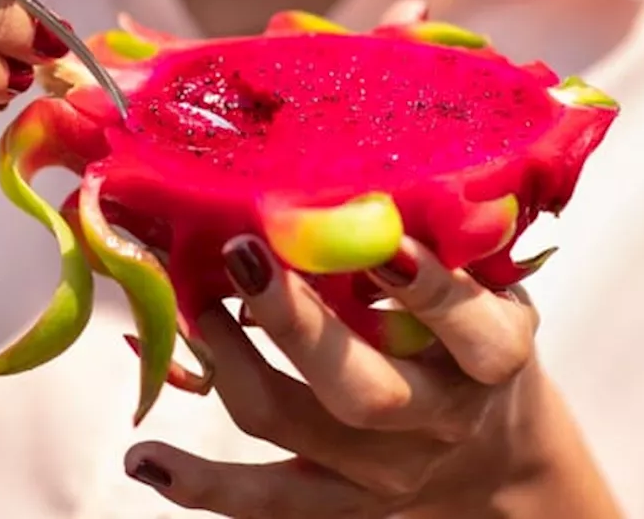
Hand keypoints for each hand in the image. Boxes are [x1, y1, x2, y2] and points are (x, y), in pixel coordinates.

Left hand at [122, 234, 574, 517]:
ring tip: (189, 306)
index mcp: (491, 359)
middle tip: (242, 253)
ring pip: (293, 427)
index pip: (469, 330)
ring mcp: (384, 471)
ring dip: (230, 364)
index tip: (378, 239)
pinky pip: (265, 502)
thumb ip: (454, 242)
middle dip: (296, 323)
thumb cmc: (480, 339)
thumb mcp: (496, 289)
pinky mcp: (341, 502)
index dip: (427, 288)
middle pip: (363, 390)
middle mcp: (436, 420)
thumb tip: (376, 159)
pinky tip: (144, 456)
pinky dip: (201, 484)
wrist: (499, 460)